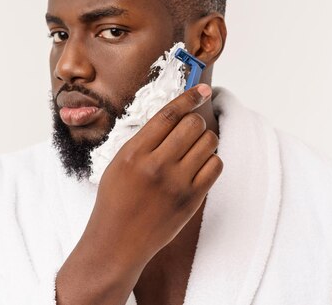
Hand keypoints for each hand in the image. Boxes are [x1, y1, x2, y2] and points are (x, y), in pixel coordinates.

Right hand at [83, 84, 222, 268]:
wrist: (118, 242)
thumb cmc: (115, 200)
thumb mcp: (119, 163)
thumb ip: (144, 140)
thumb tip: (175, 115)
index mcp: (134, 153)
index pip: (168, 114)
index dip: (187, 98)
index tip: (200, 90)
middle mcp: (157, 166)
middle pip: (192, 125)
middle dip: (194, 122)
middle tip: (189, 130)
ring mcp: (177, 184)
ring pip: (208, 142)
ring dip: (205, 140)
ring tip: (194, 149)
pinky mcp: (192, 199)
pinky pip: (216, 166)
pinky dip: (211, 160)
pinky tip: (199, 166)